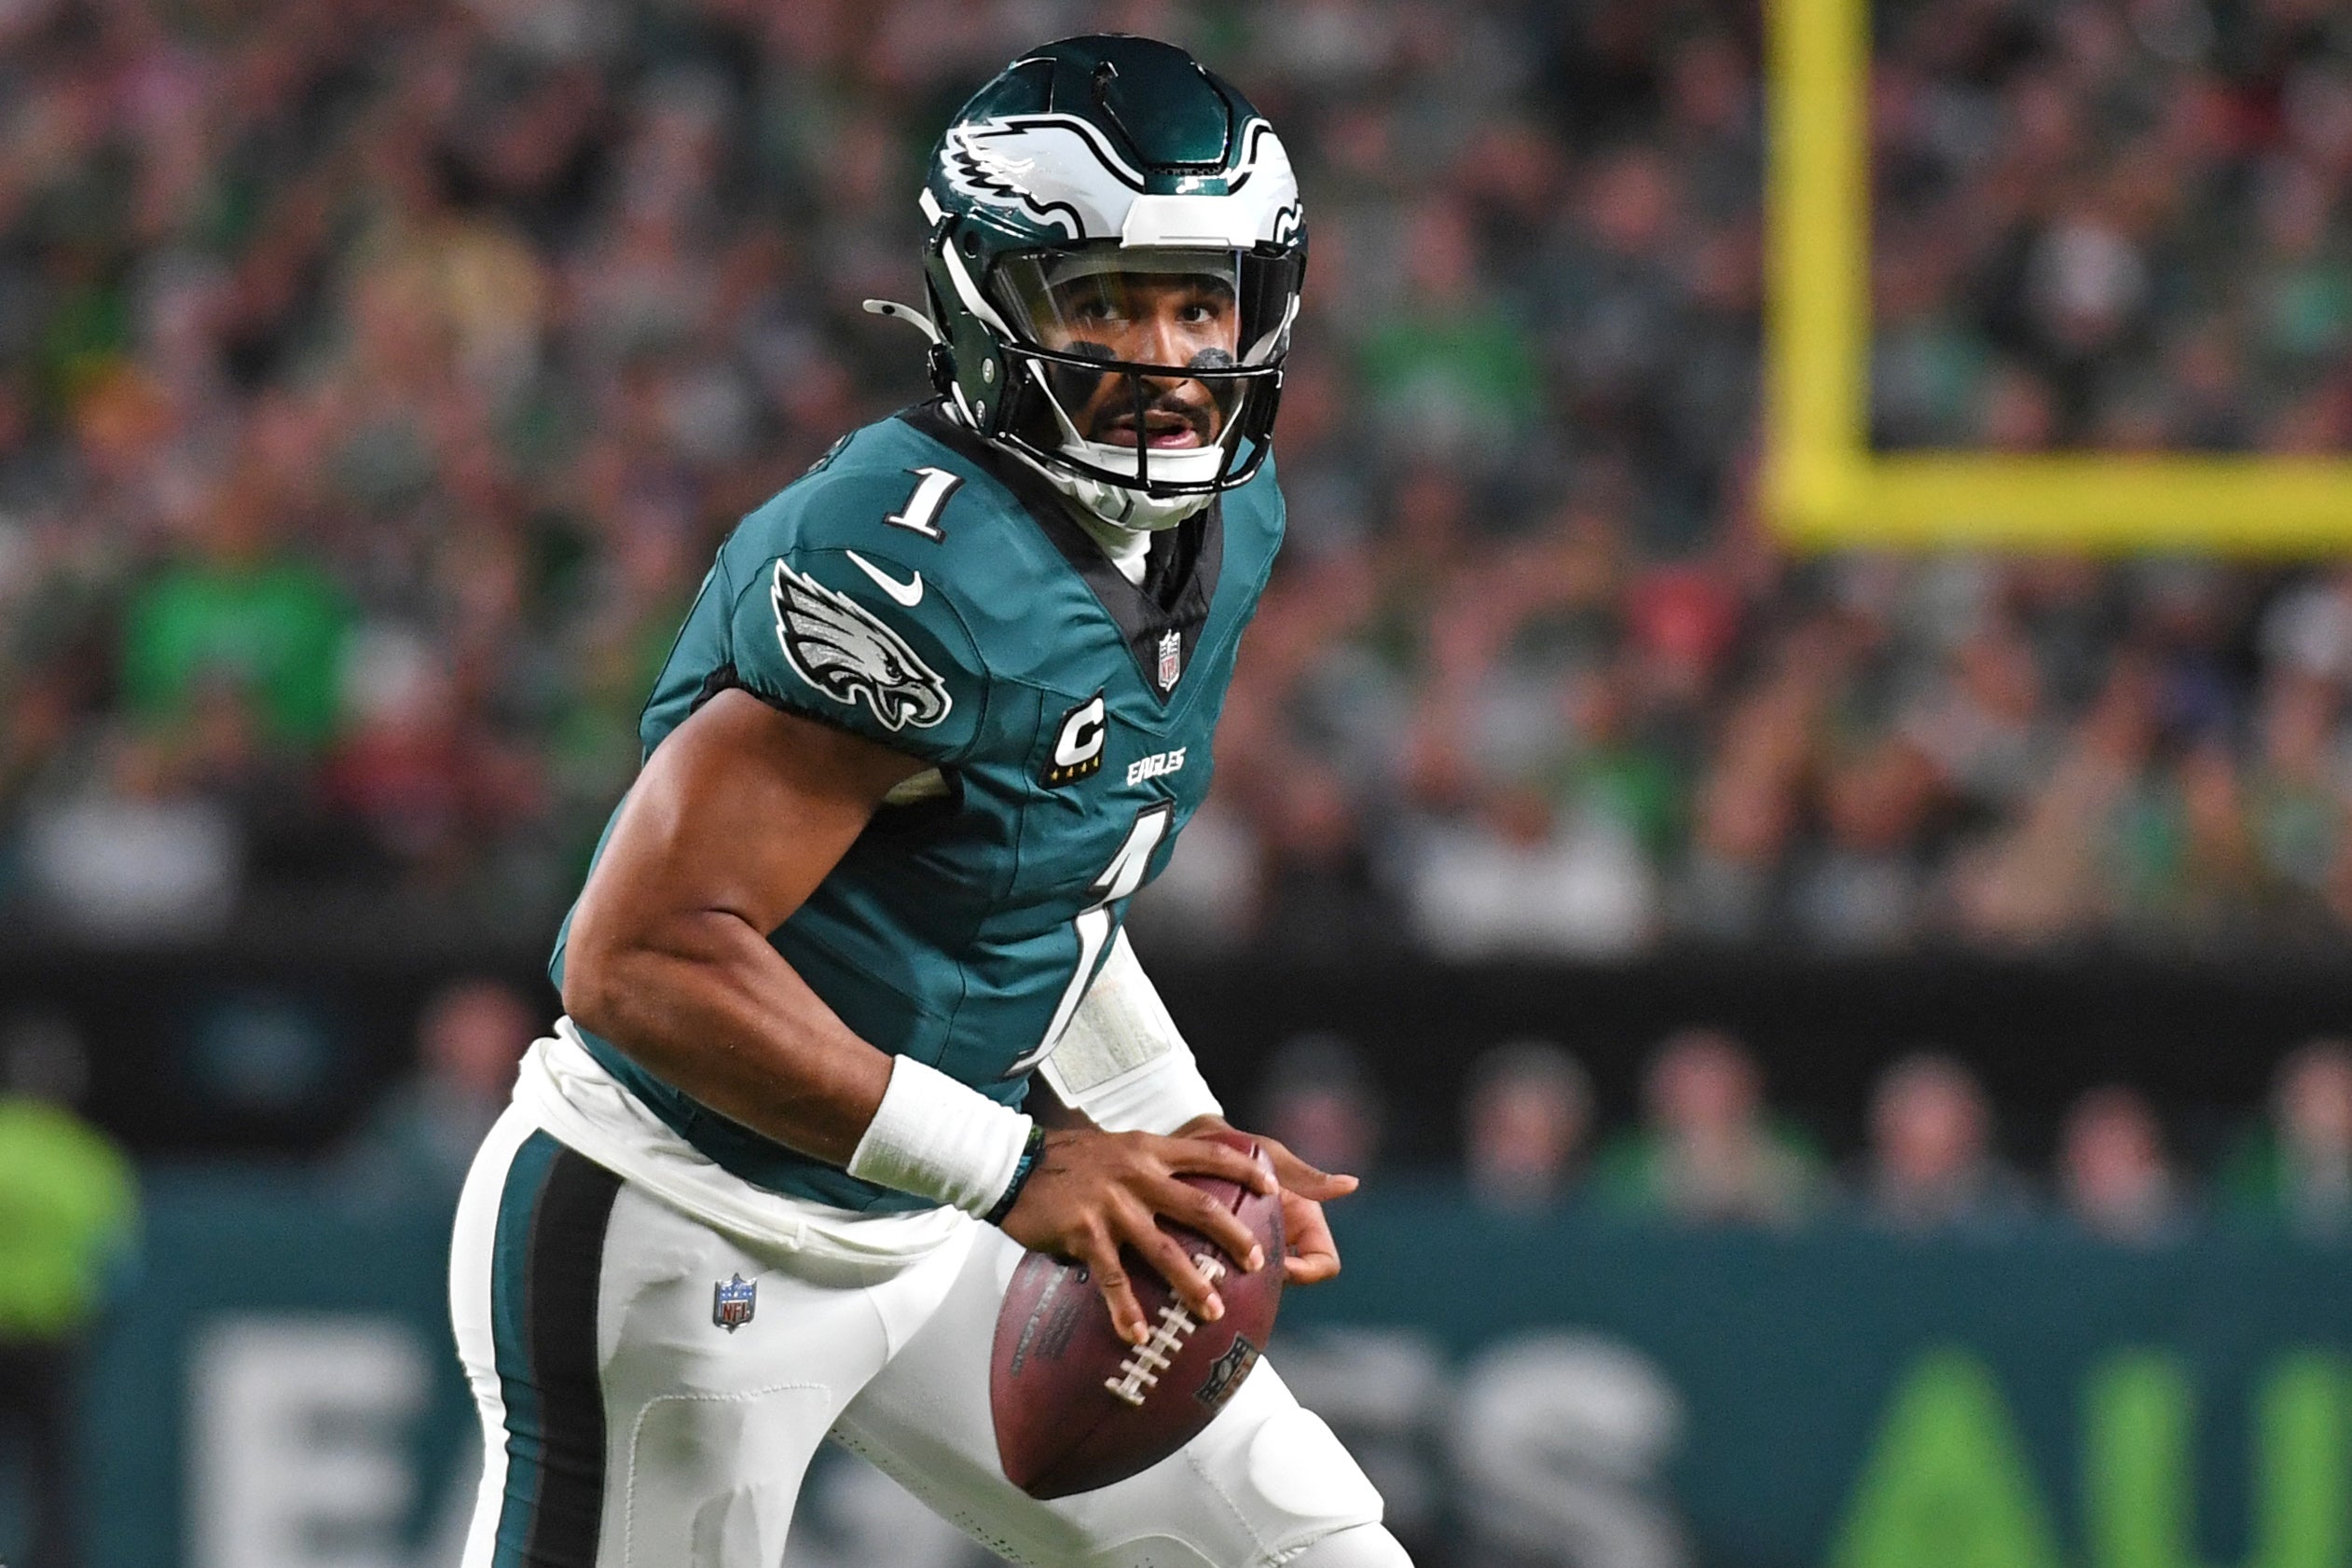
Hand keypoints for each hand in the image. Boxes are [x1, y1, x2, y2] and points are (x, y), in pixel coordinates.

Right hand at [998, 1126, 1273, 1345]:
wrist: (1013, 1162)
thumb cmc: (1066, 1159)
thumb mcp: (1115, 1146)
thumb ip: (1148, 1162)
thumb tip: (1180, 1183)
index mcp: (1148, 1150)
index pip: (1210, 1154)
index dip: (1246, 1171)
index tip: (1275, 1188)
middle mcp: (1137, 1174)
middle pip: (1200, 1207)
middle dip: (1234, 1237)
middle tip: (1258, 1263)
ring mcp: (1112, 1205)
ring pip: (1164, 1249)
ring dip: (1191, 1283)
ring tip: (1213, 1311)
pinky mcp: (1085, 1232)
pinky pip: (1113, 1277)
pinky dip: (1126, 1309)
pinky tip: (1137, 1334)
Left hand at [1176, 1117, 1357, 1284]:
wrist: (1198, 1147)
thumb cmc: (1242, 1149)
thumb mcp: (1273, 1161)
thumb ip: (1307, 1178)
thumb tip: (1352, 1183)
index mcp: (1306, 1223)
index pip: (1324, 1263)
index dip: (1308, 1271)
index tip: (1279, 1264)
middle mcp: (1286, 1240)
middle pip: (1292, 1280)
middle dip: (1271, 1280)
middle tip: (1242, 1270)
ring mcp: (1259, 1249)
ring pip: (1263, 1284)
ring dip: (1247, 1284)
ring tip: (1221, 1274)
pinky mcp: (1232, 1254)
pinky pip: (1236, 1277)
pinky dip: (1226, 1278)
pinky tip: (1206, 1273)